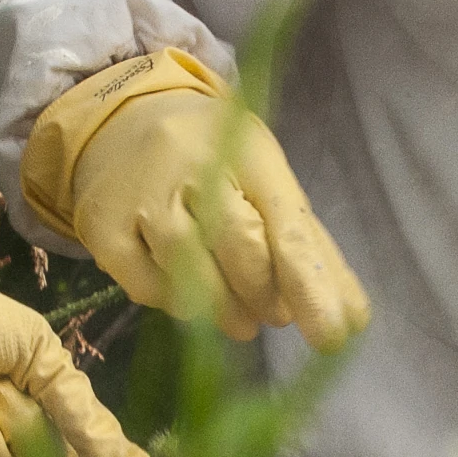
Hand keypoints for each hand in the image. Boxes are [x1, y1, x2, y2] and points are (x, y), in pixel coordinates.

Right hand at [20, 47, 370, 346]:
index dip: (313, 285)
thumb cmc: (211, 157)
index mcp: (249, 152)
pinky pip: (147, 287)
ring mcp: (144, 200)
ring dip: (226, 309)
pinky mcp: (104, 231)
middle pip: (241, 247)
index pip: (289, 225)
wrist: (119, 121)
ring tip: (242, 321)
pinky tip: (192, 302)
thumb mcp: (263, 178)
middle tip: (276, 315)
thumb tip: (353, 318)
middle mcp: (193, 170)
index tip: (334, 335)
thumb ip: (306, 244)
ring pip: (191, 271)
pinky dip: (178, 305)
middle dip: (266, 294)